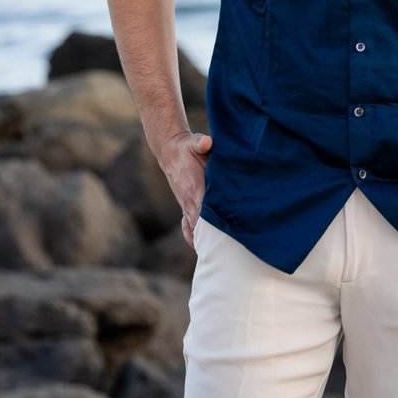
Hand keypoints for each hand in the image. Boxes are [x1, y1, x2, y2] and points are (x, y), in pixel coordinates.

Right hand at [159, 130, 212, 249]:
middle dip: (212, 237)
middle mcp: (189, 201)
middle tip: (226, 251)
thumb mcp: (194, 143)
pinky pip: (187, 226)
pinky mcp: (186, 206)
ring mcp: (187, 205)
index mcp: (194, 188)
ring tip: (216, 255)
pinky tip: (200, 247)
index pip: (204, 211)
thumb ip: (200, 143)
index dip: (213, 223)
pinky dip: (193, 237)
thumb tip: (206, 142)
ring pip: (194, 229)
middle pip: (200, 225)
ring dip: (203, 240)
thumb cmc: (187, 148)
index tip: (224, 234)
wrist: (170, 151)